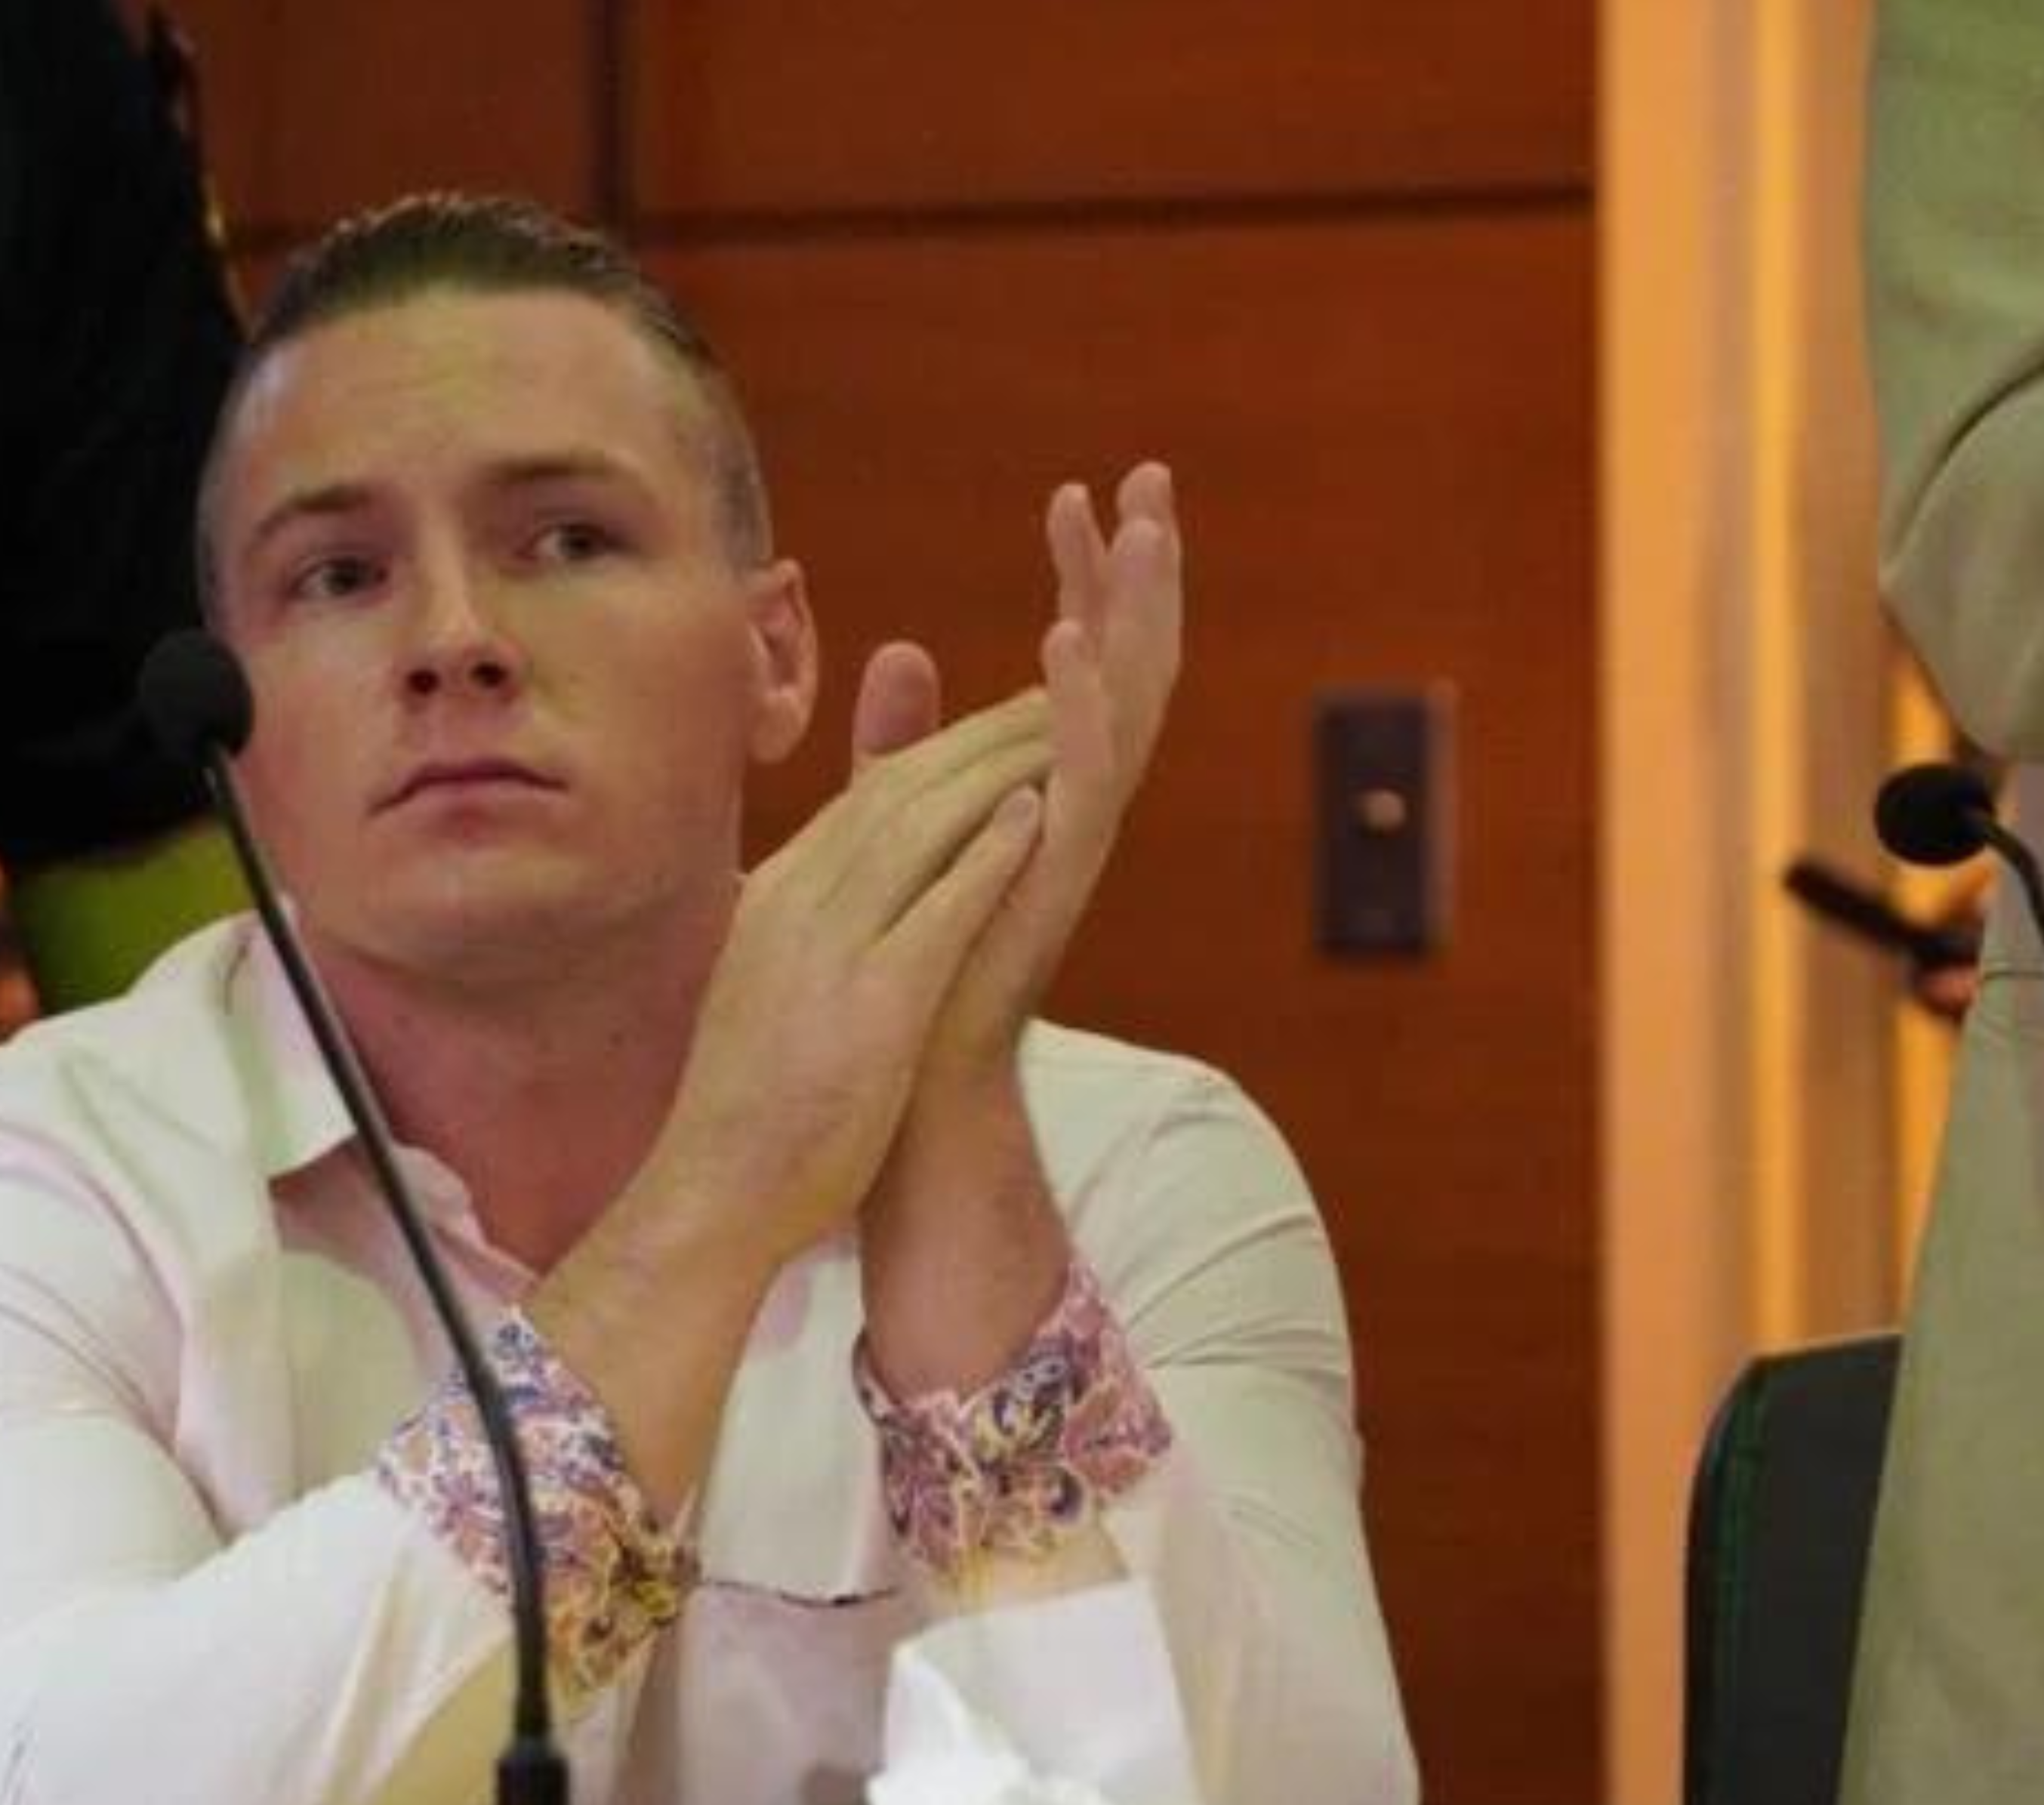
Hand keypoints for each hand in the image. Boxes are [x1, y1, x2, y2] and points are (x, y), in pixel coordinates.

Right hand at [634, 702, 1055, 1274]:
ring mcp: (829, 951)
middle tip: (1053, 700)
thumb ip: (805, 929)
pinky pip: (939, 907)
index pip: (867, 800)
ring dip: (996, 772)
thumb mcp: (767, 990)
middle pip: (898, 793)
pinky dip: (989, 853)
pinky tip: (1040, 815)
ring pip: (920, 829)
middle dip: (980, 738)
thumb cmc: (748, 1111)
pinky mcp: (870, 1006)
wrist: (713, 1195)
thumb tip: (829, 895)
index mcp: (774, 899)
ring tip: (1064, 733)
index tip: (1003, 724)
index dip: (942, 750)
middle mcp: (796, 905)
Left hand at [850, 465, 1182, 1398]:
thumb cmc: (899, 966)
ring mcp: (1068, 847)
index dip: (1088, 577)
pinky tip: (1069, 640)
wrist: (897, 1087)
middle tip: (1152, 477)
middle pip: (1128, 666)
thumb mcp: (892, 822)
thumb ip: (905, 742)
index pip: (1083, 659)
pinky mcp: (1049, 886)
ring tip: (1137, 527)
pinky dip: (1083, 710)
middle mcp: (1070, 810)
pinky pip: (1082, 783)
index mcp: (1040, 788)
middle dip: (1140, 571)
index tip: (1079, 492)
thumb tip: (903, 649)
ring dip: (1131, 615)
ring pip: (1126, 709)